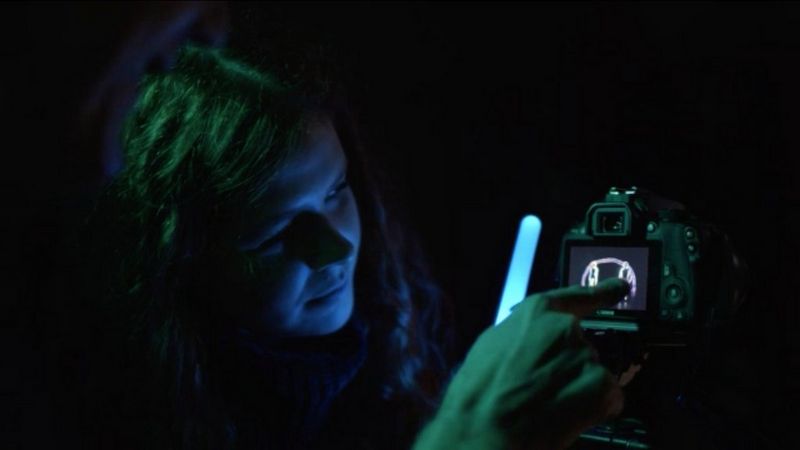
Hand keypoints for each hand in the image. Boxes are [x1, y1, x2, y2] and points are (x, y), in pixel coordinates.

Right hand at [414, 278, 629, 449]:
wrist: (484, 429)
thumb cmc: (478, 393)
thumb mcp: (492, 346)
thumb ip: (523, 335)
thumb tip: (534, 343)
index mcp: (536, 313)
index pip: (576, 298)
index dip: (599, 293)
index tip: (619, 287)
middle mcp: (565, 328)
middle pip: (581, 347)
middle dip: (569, 370)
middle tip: (543, 392)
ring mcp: (584, 355)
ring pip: (593, 374)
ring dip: (578, 392)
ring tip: (547, 407)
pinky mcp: (600, 384)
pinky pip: (608, 398)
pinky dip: (594, 411)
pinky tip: (565, 418)